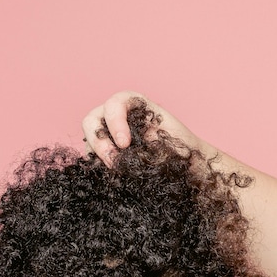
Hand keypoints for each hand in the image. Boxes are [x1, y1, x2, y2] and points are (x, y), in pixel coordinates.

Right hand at [81, 91, 204, 166]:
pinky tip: (113, 173)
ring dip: (98, 154)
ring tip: (116, 169)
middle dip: (99, 141)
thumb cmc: (181, 149)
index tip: (125, 144)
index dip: (115, 121)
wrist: (187, 164)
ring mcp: (109, 133)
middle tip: (113, 162)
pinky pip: (93, 156)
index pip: (115, 103)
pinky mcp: (107, 151)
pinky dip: (99, 164)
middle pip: (92, 119)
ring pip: (89, 139)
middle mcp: (118, 115)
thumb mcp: (168, 141)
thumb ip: (147, 142)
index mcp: (135, 104)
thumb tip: (125, 154)